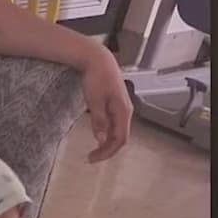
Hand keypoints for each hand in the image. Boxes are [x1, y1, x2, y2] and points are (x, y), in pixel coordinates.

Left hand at [78, 47, 132, 162]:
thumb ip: (99, 121)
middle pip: (120, 136)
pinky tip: (99, 133)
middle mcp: (126, 110)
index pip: (120, 139)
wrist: (97, 58)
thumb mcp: (94, 100)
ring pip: (118, 130)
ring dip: (108, 141)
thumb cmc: (96, 77)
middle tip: (91, 157)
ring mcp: (121, 106)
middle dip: (107, 149)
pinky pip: (114, 122)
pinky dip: (107, 131)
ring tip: (95, 149)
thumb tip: (103, 141)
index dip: (107, 152)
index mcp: (123, 111)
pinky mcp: (115, 102)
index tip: (93, 159)